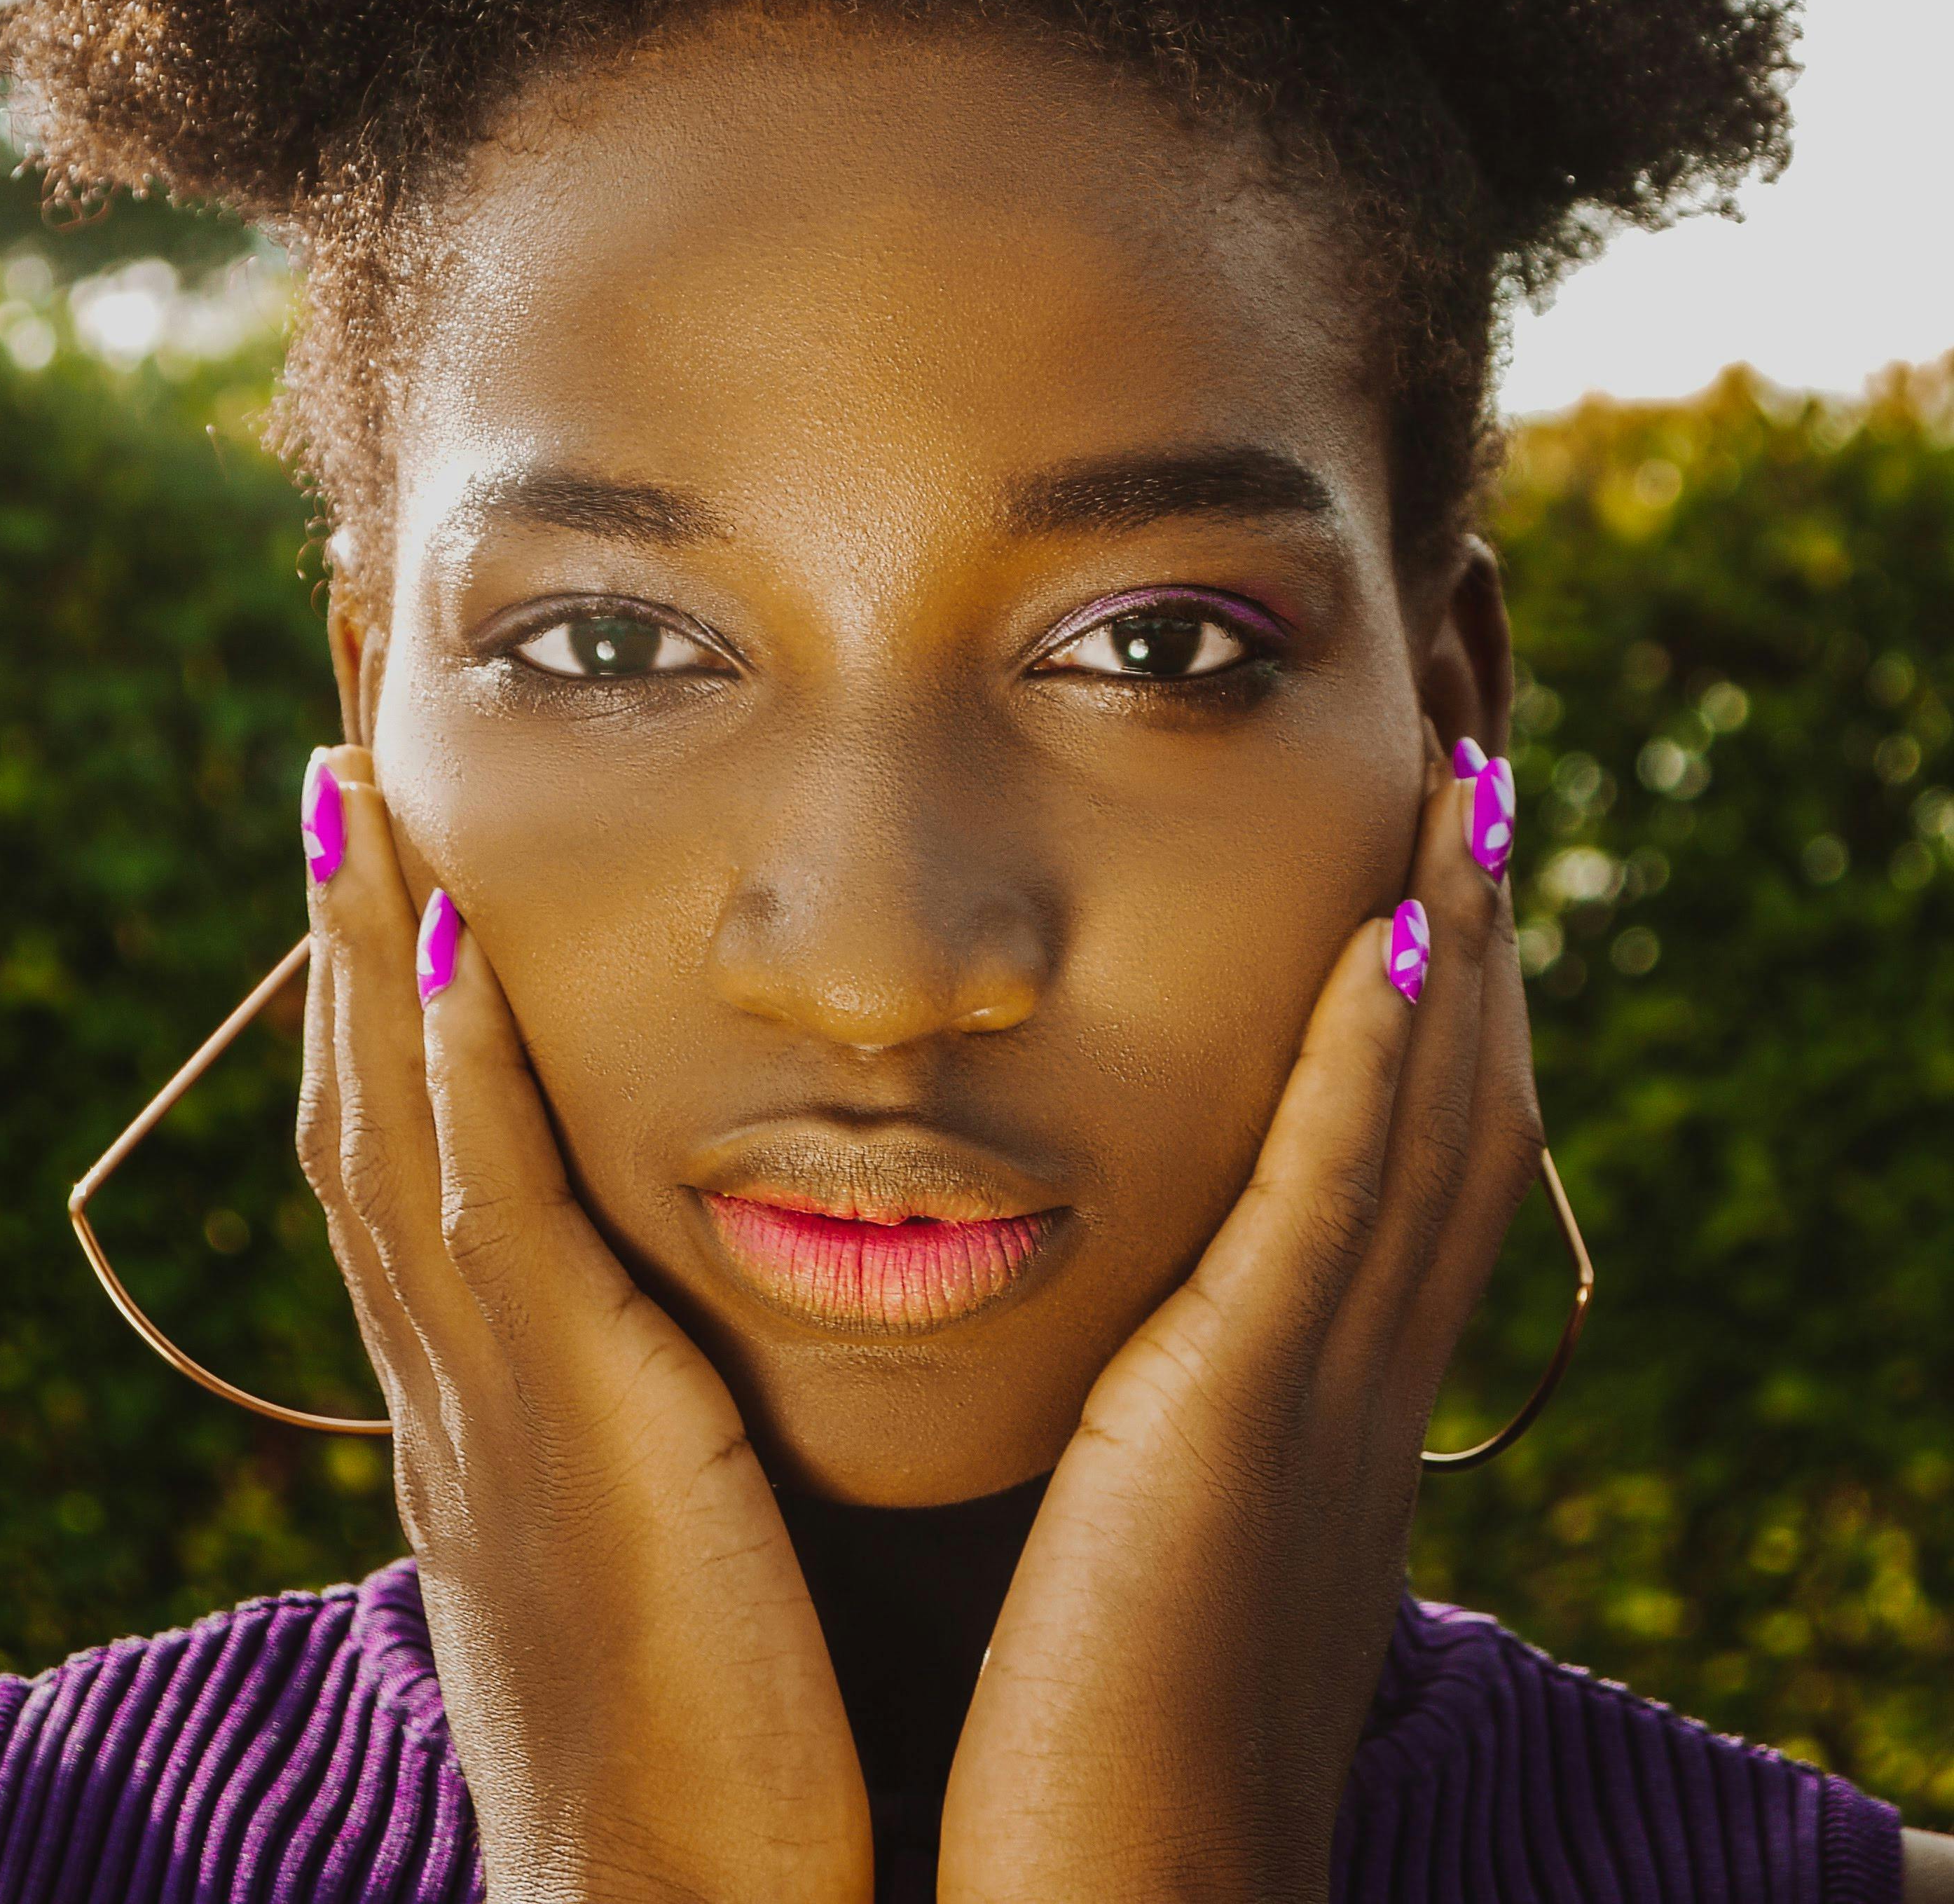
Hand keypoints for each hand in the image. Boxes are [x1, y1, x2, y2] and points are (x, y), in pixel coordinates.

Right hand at [296, 749, 872, 1903]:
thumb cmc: (713, 1740)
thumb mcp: (657, 1539)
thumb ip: (653, 1422)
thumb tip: (684, 1346)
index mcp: (479, 1402)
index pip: (406, 1156)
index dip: (381, 1008)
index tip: (390, 862)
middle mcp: (447, 1378)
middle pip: (361, 1107)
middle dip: (341, 936)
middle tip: (337, 772)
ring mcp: (481, 1392)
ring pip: (391, 1123)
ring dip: (367, 948)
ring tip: (356, 787)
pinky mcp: (557, 1417)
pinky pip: (484, 1204)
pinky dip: (454, 1065)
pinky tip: (454, 937)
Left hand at [937, 741, 1539, 1903]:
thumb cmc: (1084, 1767)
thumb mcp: (1150, 1559)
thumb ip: (1152, 1443)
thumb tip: (1125, 1358)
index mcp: (1325, 1423)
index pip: (1404, 1174)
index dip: (1430, 1019)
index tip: (1419, 877)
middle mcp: (1355, 1395)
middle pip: (1445, 1121)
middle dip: (1463, 945)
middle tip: (1468, 785)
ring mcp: (1319, 1405)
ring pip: (1415, 1131)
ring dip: (1440, 954)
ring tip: (1451, 801)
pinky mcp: (1243, 1426)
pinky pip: (1331, 1205)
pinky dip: (1368, 1064)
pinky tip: (1379, 937)